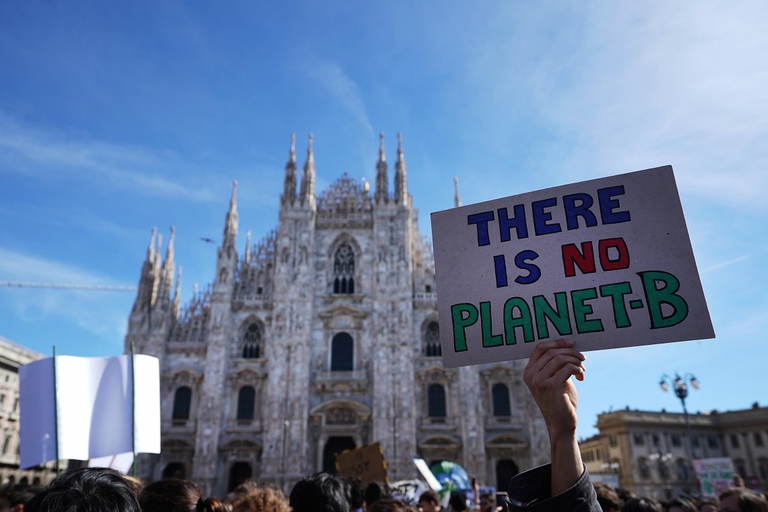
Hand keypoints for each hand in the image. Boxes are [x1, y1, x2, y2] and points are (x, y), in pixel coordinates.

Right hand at [523, 339, 586, 495]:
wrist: (562, 425)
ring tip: (582, 369)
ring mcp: (539, 381)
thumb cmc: (561, 401)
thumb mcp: (554, 380)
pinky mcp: (551, 387)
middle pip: (552, 351)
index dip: (556, 342)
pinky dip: (577, 369)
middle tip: (583, 358)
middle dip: (571, 352)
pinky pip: (567, 368)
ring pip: (560, 358)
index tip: (571, 342)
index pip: (539, 348)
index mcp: (528, 372)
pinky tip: (581, 376)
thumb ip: (555, 365)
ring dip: (576, 361)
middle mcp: (530, 376)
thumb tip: (568, 347)